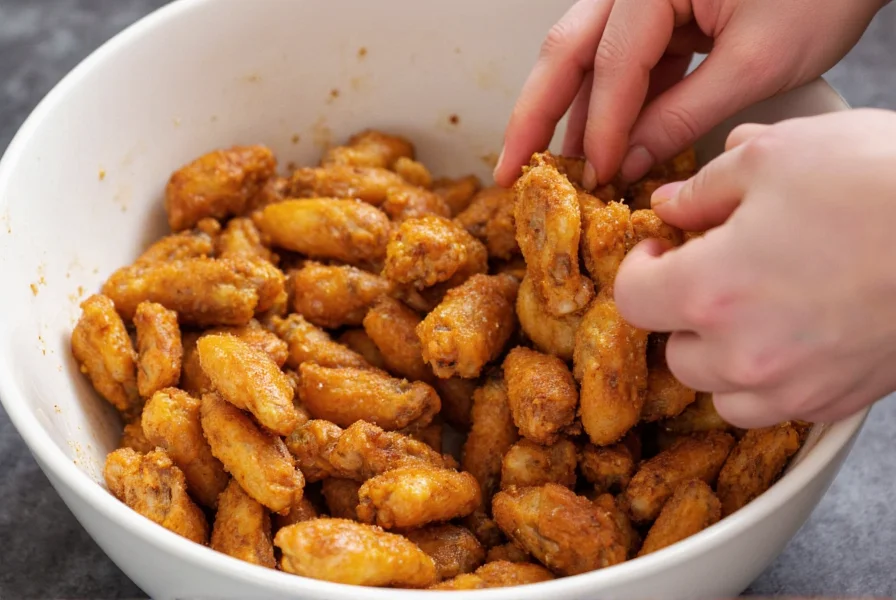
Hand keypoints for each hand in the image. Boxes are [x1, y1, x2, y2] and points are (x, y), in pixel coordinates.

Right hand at [493, 0, 883, 188]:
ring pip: (584, 60)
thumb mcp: (756, 62)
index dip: (602, 130)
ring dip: (568, 117)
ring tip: (551, 171)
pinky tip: (604, 147)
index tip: (595, 180)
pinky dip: (609, 108)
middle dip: (534, 117)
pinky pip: (619, 65)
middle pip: (566, 53)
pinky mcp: (659, 16)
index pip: (611, 66)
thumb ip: (684, 114)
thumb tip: (631, 162)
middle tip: (509, 171)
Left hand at [614, 109, 895, 427]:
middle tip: (710, 273)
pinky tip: (793, 335)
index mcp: (709, 291)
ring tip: (751, 309)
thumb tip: (669, 204)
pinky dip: (768, 380)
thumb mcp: (774, 155)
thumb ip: (704, 187)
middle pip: (673, 353)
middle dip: (680, 312)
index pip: (632, 300)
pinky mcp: (839, 401)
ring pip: (721, 391)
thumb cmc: (877, 180)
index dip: (638, 269)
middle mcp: (744, 353)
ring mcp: (795, 386)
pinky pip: (777, 408)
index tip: (662, 248)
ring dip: (720, 354)